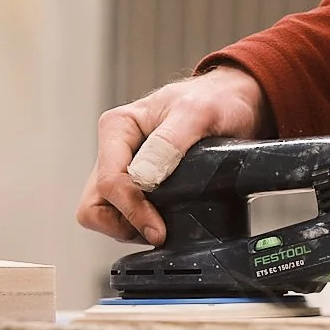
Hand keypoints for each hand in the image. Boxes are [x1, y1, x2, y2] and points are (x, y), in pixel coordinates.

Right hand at [76, 66, 268, 244]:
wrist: (235, 103)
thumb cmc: (216, 100)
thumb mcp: (198, 113)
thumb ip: (169, 142)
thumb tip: (142, 177)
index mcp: (118, 127)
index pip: (108, 182)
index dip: (131, 211)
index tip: (158, 229)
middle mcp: (115, 149)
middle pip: (94, 205)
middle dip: (122, 224)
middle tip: (158, 229)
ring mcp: (124, 169)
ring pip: (105, 215)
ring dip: (131, 227)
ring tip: (165, 223)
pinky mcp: (137, 185)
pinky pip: (124, 216)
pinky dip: (140, 225)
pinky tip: (167, 218)